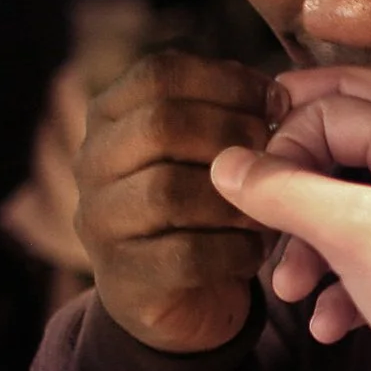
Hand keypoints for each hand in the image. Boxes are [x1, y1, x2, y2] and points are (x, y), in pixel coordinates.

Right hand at [75, 52, 280, 353]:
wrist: (187, 297)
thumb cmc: (208, 206)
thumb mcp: (216, 146)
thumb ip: (235, 110)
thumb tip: (274, 97)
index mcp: (112, 116)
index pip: (159, 73)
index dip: (227, 81)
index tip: (278, 105)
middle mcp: (93, 162)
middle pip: (160, 124)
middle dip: (233, 135)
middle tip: (278, 157)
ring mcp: (100, 222)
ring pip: (169, 191)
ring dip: (237, 199)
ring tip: (270, 209)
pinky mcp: (124, 279)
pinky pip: (186, 255)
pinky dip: (235, 251)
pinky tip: (254, 252)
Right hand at [209, 66, 370, 370]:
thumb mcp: (356, 234)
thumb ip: (287, 191)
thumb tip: (226, 163)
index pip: (341, 105)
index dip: (288, 135)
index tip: (249, 183)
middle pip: (357, 136)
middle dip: (302, 154)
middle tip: (253, 168)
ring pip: (356, 211)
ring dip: (309, 244)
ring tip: (284, 289)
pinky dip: (339, 292)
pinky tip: (325, 325)